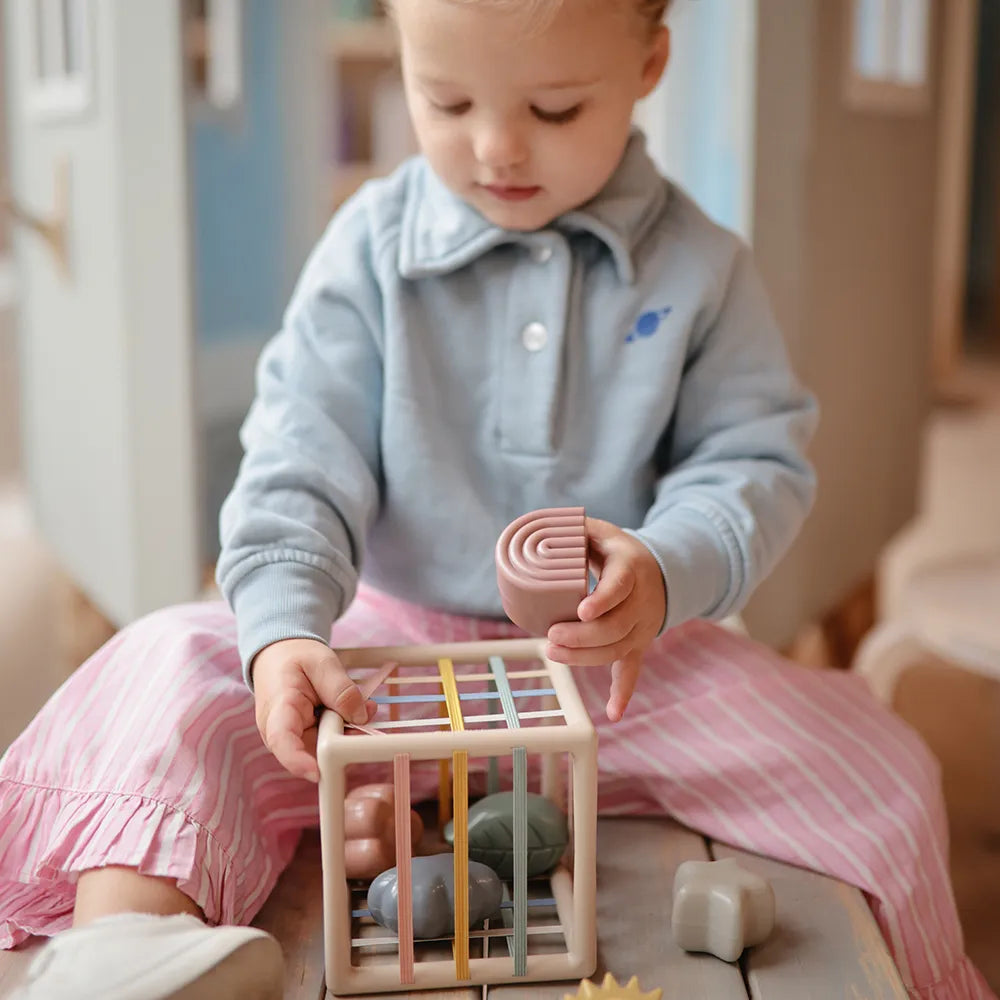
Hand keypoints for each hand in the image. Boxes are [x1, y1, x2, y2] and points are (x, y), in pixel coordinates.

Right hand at [252, 637, 375, 781]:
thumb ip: (341, 689)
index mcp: (278, 708)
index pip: (282, 741)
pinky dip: (344, 729)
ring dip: (346, 733)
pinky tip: (352, 711)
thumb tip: (361, 717)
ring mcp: (293, 738)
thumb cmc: (295, 658)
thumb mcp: (321, 663)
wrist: (280, 656)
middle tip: (363, 716)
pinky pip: (328, 742)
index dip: (299, 761)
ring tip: (359, 706)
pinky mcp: (305, 738)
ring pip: (323, 749)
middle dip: (341, 741)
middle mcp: (280, 731)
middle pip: (310, 751)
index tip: (318, 772)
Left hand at [545, 518, 666, 722]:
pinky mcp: (638, 644)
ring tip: (554, 652)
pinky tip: (613, 713)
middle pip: (615, 626)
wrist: (659, 570)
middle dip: (581, 636)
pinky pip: (633, 670)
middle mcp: (641, 601)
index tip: (581, 610)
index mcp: (630, 568)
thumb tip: (543, 530)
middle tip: (551, 636)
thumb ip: (574, 528)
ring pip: (617, 649)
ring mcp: (641, 627)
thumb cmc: (616, 550)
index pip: (619, 586)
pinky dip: (623, 692)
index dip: (602, 599)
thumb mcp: (601, 530)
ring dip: (585, 658)